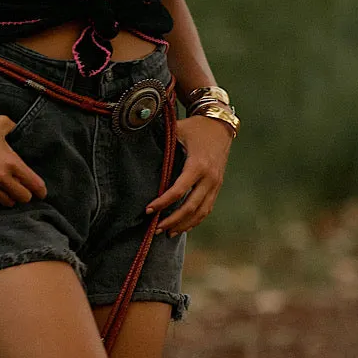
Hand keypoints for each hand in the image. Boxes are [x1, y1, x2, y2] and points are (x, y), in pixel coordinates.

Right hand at [0, 115, 46, 212]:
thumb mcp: (0, 124)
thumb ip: (15, 127)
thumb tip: (22, 129)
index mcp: (11, 162)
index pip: (34, 185)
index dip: (40, 190)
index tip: (40, 193)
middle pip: (23, 198)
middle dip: (23, 194)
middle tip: (19, 190)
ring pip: (6, 203)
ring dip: (7, 198)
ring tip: (3, 192)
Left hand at [147, 114, 231, 235]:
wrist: (220, 124)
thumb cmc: (194, 127)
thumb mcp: (177, 130)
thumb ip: (161, 139)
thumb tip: (137, 141)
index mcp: (198, 165)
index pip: (179, 190)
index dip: (163, 202)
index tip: (148, 210)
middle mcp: (209, 177)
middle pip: (191, 206)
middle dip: (173, 220)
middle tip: (156, 229)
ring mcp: (216, 184)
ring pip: (201, 212)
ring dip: (184, 224)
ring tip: (167, 233)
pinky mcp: (217, 186)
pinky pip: (207, 208)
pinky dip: (195, 220)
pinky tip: (183, 227)